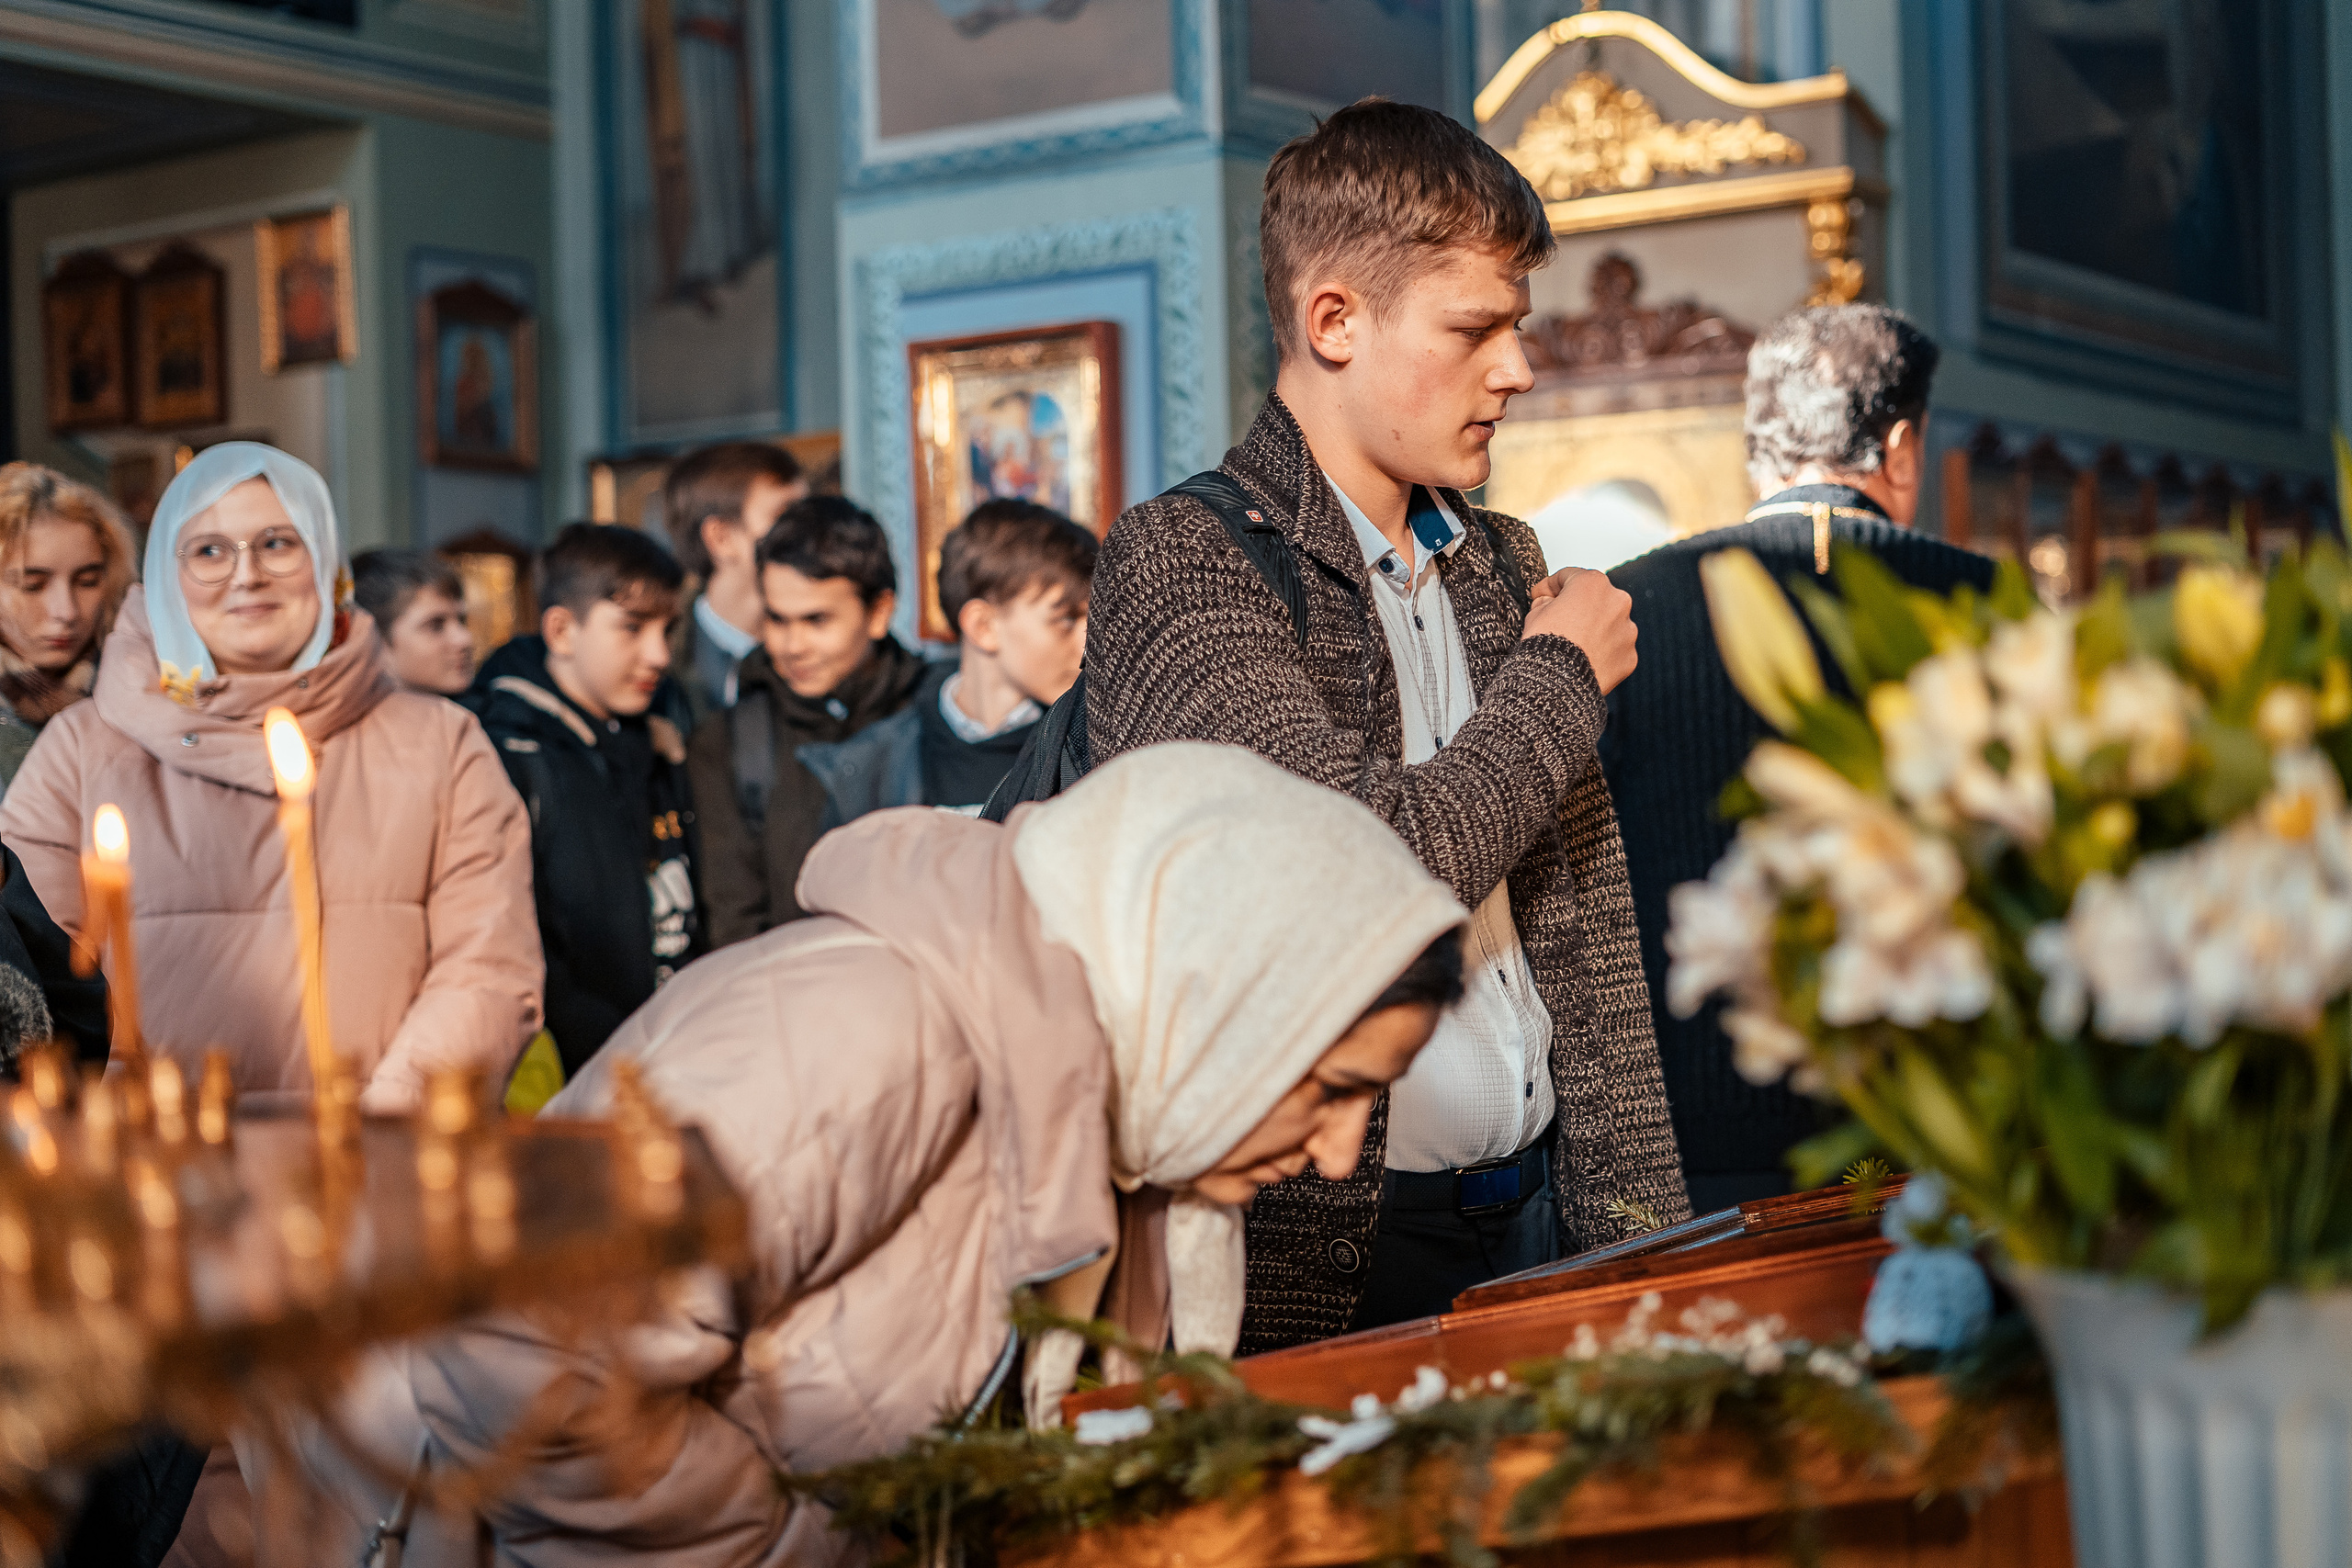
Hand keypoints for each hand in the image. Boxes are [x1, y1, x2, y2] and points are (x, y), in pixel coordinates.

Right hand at [1523, 567, 1636, 692]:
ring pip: (1608, 625)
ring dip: (1593, 630)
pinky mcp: (1629, 655)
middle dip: (1578, 607)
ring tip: (1573, 647)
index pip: (1569, 577)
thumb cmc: (1545, 645)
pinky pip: (1614, 649)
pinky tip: (1585, 661)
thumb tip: (1550, 604)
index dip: (1550, 586)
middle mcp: (1617, 601)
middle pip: (1594, 599)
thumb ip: (1546, 602)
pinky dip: (1602, 653)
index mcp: (1593, 584)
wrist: (1556, 682)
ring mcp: (1627, 630)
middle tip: (1558, 621)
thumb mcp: (1535, 614)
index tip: (1541, 595)